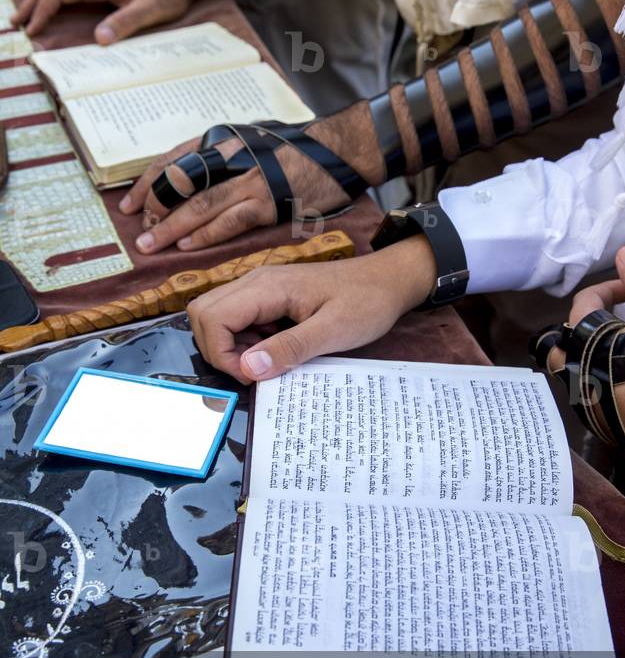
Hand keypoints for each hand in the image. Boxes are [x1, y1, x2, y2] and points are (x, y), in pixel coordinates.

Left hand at [119, 133, 348, 253]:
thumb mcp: (252, 140)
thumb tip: (197, 178)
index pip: (172, 159)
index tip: (131, 204)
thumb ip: (224, 157)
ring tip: (151, 245)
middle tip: (140, 234)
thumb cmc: (298, 147)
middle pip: (179, 183)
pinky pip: (230, 220)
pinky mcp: (269, 200)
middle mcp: (230, 155)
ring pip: (199, 204)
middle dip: (154, 210)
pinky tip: (189, 247)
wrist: (341, 147)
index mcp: (222, 139)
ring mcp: (249, 178)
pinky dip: (206, 235)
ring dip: (171, 227)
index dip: (147, 184)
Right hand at [187, 236, 435, 382]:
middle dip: (217, 350)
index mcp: (267, 287)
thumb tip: (248, 369)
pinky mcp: (269, 296)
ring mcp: (260, 287)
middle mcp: (256, 282)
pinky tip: (275, 351)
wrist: (388, 280)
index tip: (252, 377)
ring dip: (230, 346)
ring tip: (267, 362)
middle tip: (252, 373)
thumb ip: (290, 348)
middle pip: (203, 314)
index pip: (212, 318)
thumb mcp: (334, 330)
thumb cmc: (367, 302)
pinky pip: (238, 318)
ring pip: (216, 316)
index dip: (221, 354)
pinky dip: (245, 341)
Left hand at [548, 246, 624, 478]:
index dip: (610, 287)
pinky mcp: (601, 422)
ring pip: (581, 370)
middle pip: (569, 340)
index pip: (584, 300)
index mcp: (579, 337)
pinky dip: (611, 383)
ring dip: (600, 357)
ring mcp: (584, 398)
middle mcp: (573, 369)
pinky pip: (598, 395)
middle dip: (593, 327)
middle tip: (623, 322)